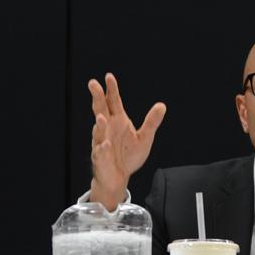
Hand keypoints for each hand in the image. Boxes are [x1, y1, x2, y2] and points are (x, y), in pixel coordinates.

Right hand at [88, 73, 166, 210]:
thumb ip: (151, 122)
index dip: (111, 89)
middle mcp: (108, 129)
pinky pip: (100, 152)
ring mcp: (101, 142)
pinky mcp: (100, 158)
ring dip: (99, 124)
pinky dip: (102, 148)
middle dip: (97, 97)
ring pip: (98, 131)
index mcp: (118, 121)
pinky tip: (105, 144)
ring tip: (101, 117)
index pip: (113, 102)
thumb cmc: (129, 156)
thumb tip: (162, 105)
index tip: (109, 76)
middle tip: (93, 83)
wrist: (119, 177)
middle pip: (100, 110)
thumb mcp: (144, 138)